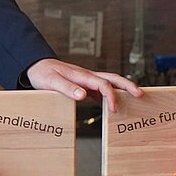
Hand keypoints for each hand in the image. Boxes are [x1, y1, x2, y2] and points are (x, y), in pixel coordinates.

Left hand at [25, 58, 143, 113]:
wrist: (35, 66)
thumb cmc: (42, 73)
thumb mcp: (51, 82)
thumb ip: (67, 88)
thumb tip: (83, 95)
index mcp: (81, 75)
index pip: (103, 84)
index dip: (111, 96)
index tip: (114, 109)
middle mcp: (86, 75)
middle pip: (113, 78)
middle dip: (128, 86)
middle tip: (140, 94)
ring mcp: (86, 79)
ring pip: (109, 82)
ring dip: (122, 89)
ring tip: (134, 98)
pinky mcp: (83, 83)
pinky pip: (100, 88)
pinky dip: (109, 94)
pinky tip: (111, 104)